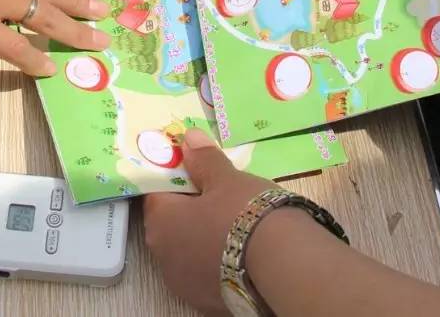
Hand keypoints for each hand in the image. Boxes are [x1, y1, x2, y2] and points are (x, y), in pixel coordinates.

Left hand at [144, 130, 273, 313]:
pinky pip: (206, 271)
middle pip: (171, 223)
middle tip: (219, 194)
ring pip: (188, 250)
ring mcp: (184, 283)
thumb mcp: (226, 179)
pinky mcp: (206, 301)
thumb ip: (203, 160)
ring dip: (202, 236)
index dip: (175, 179)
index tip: (195, 171)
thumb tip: (188, 139)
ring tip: (233, 224)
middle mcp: (163, 256)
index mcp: (160, 222)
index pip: (157, 193)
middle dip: (189, 208)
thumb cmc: (245, 212)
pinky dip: (217, 259)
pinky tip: (240, 251)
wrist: (282, 266)